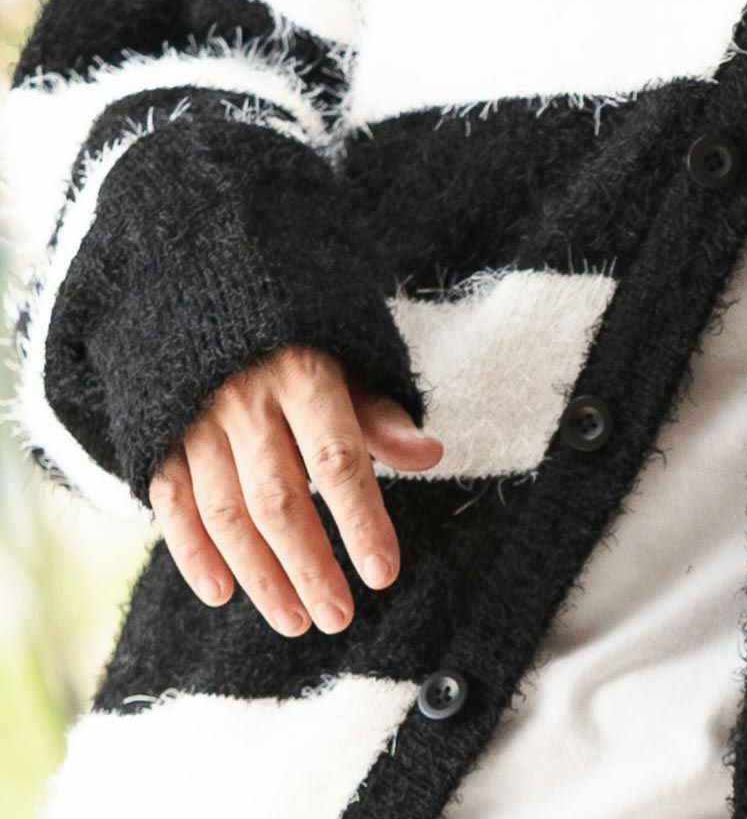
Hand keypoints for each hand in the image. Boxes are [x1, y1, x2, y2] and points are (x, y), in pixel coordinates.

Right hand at [147, 344, 442, 637]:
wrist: (205, 282)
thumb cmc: (297, 328)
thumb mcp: (347, 352)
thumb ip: (379, 410)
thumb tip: (430, 455)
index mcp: (304, 371)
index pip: (339, 458)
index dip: (362, 519)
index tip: (384, 573)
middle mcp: (246, 397)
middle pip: (279, 498)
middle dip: (311, 566)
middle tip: (339, 617)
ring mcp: (197, 418)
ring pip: (226, 512)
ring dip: (260, 575)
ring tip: (295, 620)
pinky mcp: (160, 435)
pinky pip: (173, 503)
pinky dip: (193, 553)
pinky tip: (222, 592)